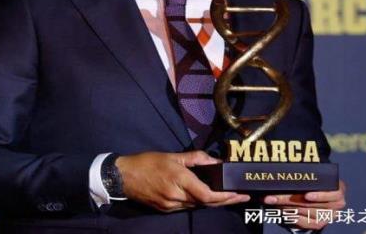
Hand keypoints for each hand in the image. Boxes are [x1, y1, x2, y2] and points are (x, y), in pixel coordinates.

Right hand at [116, 151, 250, 211]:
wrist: (124, 176)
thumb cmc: (147, 162)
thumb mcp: (172, 156)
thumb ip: (195, 158)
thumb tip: (214, 160)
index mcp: (179, 179)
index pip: (207, 194)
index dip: (224, 196)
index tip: (238, 194)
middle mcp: (176, 196)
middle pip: (206, 203)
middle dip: (225, 200)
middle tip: (240, 197)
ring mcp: (171, 206)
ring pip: (197, 206)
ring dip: (213, 202)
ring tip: (228, 196)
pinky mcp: (166, 210)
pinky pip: (187, 207)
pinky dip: (199, 203)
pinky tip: (207, 198)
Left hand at [263, 180, 345, 229]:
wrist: (319, 191)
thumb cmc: (314, 178)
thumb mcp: (314, 174)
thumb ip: (306, 174)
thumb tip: (284, 172)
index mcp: (338, 190)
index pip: (333, 194)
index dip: (320, 196)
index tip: (307, 196)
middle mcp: (336, 205)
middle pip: (311, 204)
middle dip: (288, 199)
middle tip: (272, 196)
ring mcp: (328, 216)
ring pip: (304, 213)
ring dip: (286, 207)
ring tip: (272, 201)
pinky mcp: (319, 224)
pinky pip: (304, 222)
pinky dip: (291, 216)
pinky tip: (280, 210)